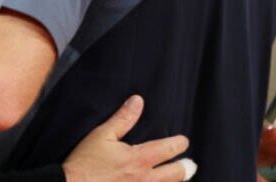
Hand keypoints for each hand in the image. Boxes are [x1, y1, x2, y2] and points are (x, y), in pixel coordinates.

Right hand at [62, 95, 195, 181]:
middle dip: (185, 168)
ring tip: (179, 177)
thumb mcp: (102, 135)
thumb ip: (123, 119)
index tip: (183, 142)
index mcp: (140, 159)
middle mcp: (145, 179)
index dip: (179, 144)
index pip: (169, 149)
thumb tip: (137, 101)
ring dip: (175, 181)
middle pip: (177, 174)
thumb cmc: (85, 162)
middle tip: (189, 165)